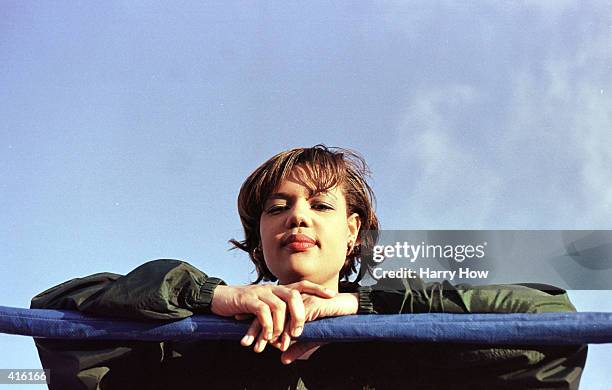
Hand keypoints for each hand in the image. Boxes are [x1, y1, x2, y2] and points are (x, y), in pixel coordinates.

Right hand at [211, 281, 336, 351]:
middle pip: (294, 295)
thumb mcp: (262, 312)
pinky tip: (267, 337)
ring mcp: (260, 292)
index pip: (302, 285)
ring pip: (279, 306)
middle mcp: (271, 288)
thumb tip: (286, 338)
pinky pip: (263, 312)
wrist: (218, 299)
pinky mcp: (248, 299)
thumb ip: (275, 320)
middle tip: (299, 332)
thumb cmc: (242, 308)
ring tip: (279, 341)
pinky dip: (267, 326)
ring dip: (282, 326)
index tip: (333, 296)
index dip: (317, 289)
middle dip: (300, 314)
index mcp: (277, 290)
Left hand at [241, 292, 358, 357]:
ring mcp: (301, 301)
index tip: (244, 336)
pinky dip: (288, 332)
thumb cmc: (332, 322)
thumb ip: (297, 347)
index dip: (255, 324)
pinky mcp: (311, 305)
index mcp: (291, 306)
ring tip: (260, 347)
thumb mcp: (312, 339)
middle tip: (245, 344)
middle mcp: (293, 301)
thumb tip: (283, 360)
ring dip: (269, 333)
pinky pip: (295, 319)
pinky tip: (281, 343)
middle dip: (256, 329)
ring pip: (279, 317)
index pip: (269, 313)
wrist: (351, 309)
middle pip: (269, 314)